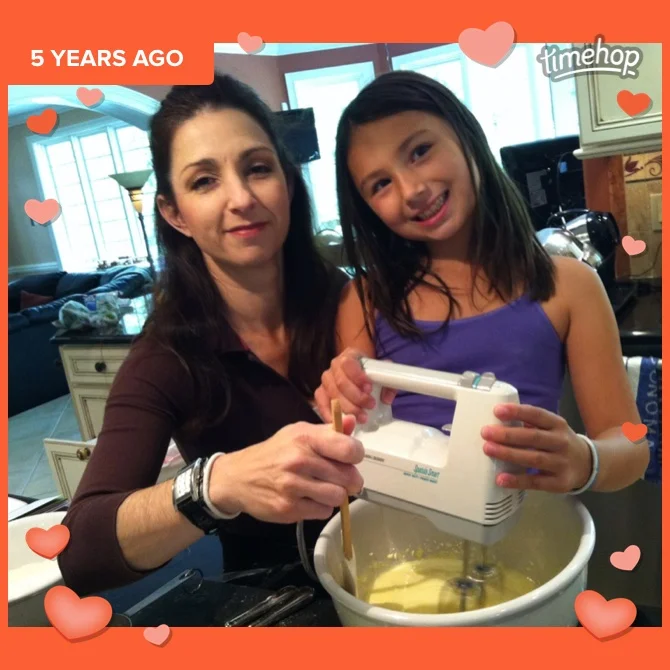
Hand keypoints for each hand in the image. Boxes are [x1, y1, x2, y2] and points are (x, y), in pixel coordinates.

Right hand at [208, 418, 364, 523]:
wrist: (238, 477)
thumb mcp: (297, 433)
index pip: (348, 448)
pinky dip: (321, 507)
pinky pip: (323, 511)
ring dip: (335, 495)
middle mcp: (299, 460)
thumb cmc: (274, 453)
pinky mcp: (289, 508)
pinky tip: (309, 498)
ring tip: (324, 488)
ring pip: (338, 497)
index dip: (355, 455)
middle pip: (348, 476)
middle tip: (340, 478)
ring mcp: (293, 486)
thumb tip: (351, 421)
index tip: (350, 458)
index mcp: (305, 437)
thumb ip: (327, 430)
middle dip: (349, 479)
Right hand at [314, 348, 395, 423]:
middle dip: (356, 397)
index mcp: (349, 355)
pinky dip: (330, 414)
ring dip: (348, 408)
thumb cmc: (371, 374)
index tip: (369, 388)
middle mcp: (334, 365)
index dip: (357, 377)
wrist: (361, 377)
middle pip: (340, 382)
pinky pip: (321, 403)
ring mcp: (326, 380)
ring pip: (332, 394)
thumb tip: (386, 398)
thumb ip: (389, 382)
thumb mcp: (383, 373)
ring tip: (362, 417)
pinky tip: (341, 421)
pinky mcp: (320, 393)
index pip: (348, 364)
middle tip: (370, 406)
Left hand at [481, 404, 592, 492]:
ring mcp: (562, 463)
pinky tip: (501, 479)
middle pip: (533, 437)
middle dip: (508, 434)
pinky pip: (536, 482)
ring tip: (488, 449)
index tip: (497, 410)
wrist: (589, 465)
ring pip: (534, 458)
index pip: (537, 415)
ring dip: (509, 454)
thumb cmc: (559, 442)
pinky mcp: (560, 483)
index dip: (517, 412)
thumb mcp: (552, 428)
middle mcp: (561, 442)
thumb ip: (531, 424)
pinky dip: (518, 481)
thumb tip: (499, 420)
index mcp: (557, 425)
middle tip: (486, 432)